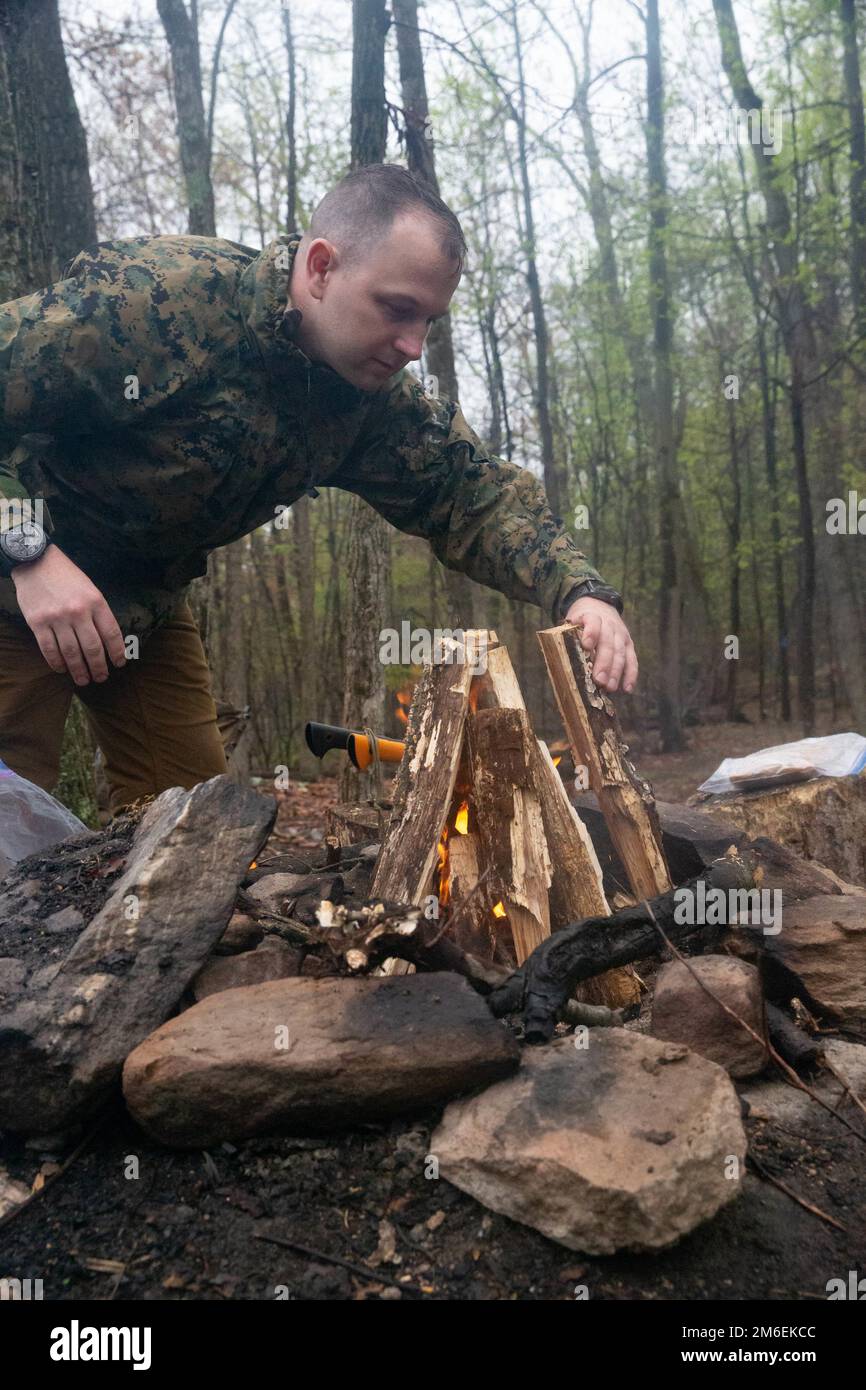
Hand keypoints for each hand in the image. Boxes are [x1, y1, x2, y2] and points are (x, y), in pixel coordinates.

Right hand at [12, 544, 126, 684]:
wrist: (35, 562)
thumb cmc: (67, 577)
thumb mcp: (90, 589)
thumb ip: (98, 613)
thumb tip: (107, 641)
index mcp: (95, 602)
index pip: (111, 634)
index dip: (117, 652)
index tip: (119, 664)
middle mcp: (78, 611)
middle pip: (93, 648)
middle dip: (99, 667)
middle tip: (101, 678)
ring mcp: (56, 618)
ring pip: (71, 653)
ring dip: (79, 670)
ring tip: (83, 680)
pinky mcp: (37, 623)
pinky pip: (49, 649)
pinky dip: (57, 663)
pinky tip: (62, 669)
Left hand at [564, 596, 637, 692]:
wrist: (599, 606)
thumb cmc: (581, 621)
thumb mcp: (572, 622)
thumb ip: (568, 636)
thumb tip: (559, 661)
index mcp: (592, 616)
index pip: (593, 622)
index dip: (591, 633)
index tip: (586, 645)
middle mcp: (609, 625)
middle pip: (608, 643)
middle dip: (604, 663)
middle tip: (599, 680)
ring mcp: (621, 634)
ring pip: (621, 653)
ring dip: (616, 672)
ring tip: (610, 688)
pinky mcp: (629, 644)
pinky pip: (632, 660)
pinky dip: (630, 675)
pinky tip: (627, 688)